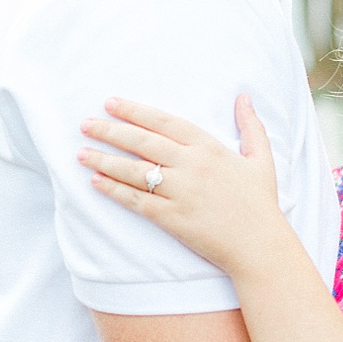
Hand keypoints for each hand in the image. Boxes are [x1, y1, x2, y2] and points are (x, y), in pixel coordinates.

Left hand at [79, 94, 286, 275]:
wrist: (259, 245)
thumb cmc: (261, 202)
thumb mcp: (261, 158)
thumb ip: (251, 126)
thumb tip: (244, 96)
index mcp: (209, 148)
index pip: (164, 122)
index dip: (135, 111)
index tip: (111, 103)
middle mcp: (191, 166)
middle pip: (142, 142)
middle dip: (110, 131)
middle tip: (85, 123)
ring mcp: (180, 192)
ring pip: (134, 170)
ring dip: (104, 160)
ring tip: (81, 153)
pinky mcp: (172, 217)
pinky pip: (136, 200)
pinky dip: (114, 190)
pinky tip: (96, 182)